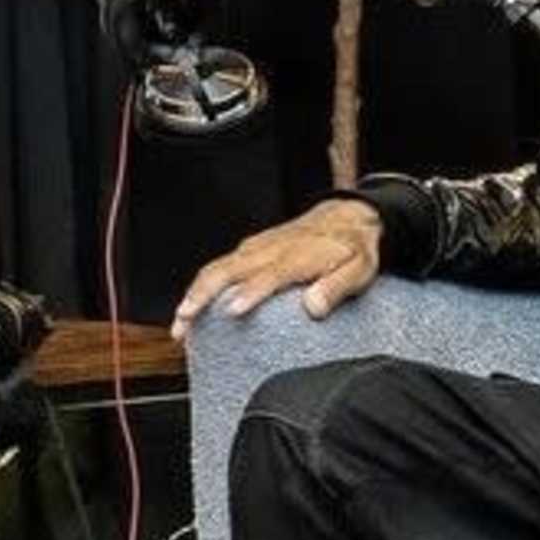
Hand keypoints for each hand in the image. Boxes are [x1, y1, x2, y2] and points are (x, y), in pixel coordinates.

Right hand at [176, 199, 383, 329]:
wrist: (347, 216)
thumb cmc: (352, 248)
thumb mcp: (360, 269)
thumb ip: (337, 287)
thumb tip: (314, 307)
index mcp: (297, 256)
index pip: (269, 274)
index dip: (250, 292)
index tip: (233, 311)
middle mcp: (270, 250)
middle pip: (227, 269)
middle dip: (202, 295)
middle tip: (185, 323)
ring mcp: (257, 248)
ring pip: (217, 268)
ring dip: (194, 293)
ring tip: (180, 323)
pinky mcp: (250, 249)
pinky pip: (220, 265)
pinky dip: (201, 285)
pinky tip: (193, 305)